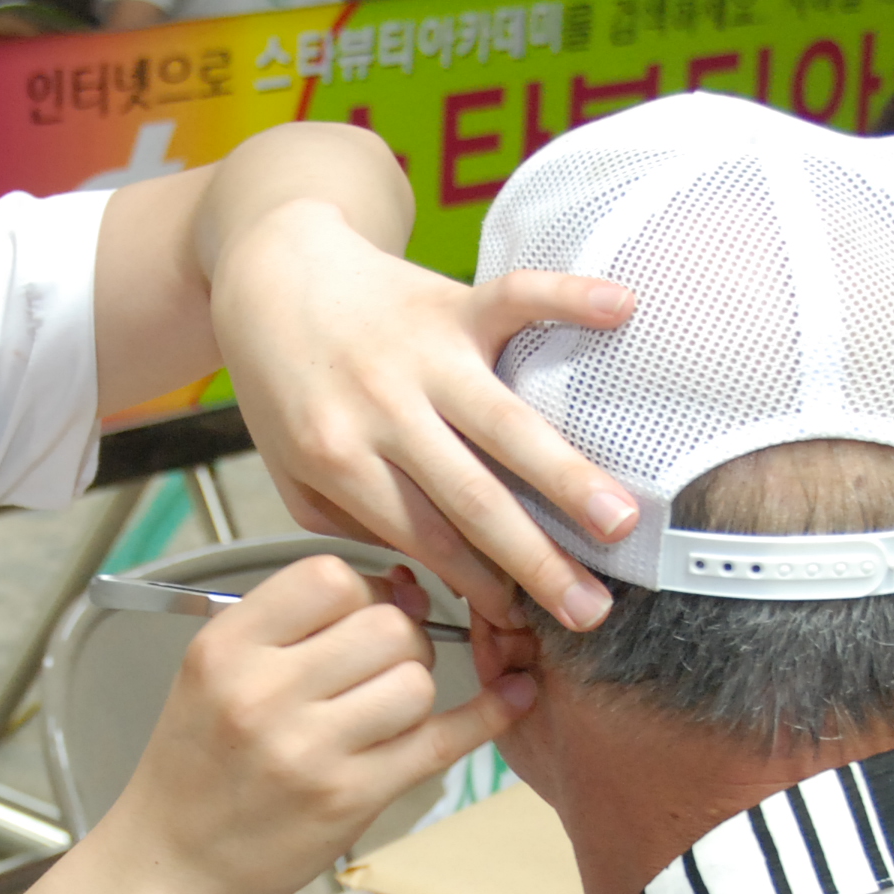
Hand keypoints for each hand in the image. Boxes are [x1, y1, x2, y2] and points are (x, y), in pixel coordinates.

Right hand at [97, 553, 532, 893]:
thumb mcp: (215, 675)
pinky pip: (441, 740)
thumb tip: (406, 586)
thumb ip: (293, 627)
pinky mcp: (350, 798)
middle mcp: (264, 692)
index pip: (329, 576)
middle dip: (400, 638)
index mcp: (226, 648)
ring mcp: (310, 749)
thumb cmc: (196, 769)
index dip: (364, 588)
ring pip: (415, 680)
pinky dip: (486, 714)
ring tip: (385, 711)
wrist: (171, 867)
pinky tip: (511, 696)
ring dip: (415, 689)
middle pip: (385, 625)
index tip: (365, 612)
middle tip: (381, 667)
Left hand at [208, 199, 640, 629]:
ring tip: (621, 521)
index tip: (524, 619)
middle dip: (535, 559)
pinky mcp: (450, 301)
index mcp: (339, 459)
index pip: (427, 537)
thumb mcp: (293, 476)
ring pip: (505, 423)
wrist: (271, 274)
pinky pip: (515, 297)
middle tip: (590, 609)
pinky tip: (621, 309)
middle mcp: (383, 409)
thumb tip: (437, 577)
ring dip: (568, 475)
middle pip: (472, 498)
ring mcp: (422, 352)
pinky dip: (568, 298)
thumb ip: (356, 527)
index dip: (480, 584)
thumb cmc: (289, 386)